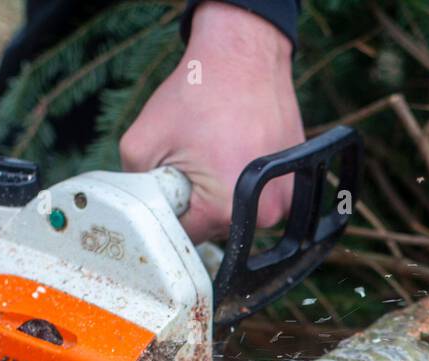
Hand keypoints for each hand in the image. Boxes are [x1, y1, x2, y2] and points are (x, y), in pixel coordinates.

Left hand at [119, 2, 303, 240]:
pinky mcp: (295, 184)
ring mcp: (285, 200)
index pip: (183, 238)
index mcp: (224, 211)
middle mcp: (263, 214)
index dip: (168, 212)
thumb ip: (133, 187)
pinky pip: (257, 197)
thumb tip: (138, 212)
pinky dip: (243, 179)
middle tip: (192, 158)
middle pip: (212, 229)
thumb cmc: (200, 91)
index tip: (168, 183)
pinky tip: (236, 147)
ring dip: (220, 190)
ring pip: (235, 213)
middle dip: (195, 201)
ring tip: (217, 148)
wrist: (243, 55)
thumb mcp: (142, 141)